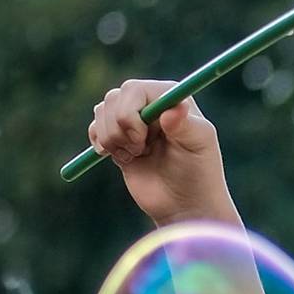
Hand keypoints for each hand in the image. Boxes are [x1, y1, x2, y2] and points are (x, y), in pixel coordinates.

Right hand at [87, 79, 240, 226]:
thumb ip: (186, 124)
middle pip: (113, 99)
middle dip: (120, 128)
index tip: (142, 137)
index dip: (129, 113)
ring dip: (112, 139)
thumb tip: (176, 106)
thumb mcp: (198, 146)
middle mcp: (149, 103)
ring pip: (100, 112)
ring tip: (138, 155)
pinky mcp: (118, 138)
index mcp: (169, 98)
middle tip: (141, 149)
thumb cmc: (199, 173)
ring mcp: (132, 120)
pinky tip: (123, 158)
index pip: (134, 89)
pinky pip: (94, 128)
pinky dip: (100, 144)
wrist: (184, 204)